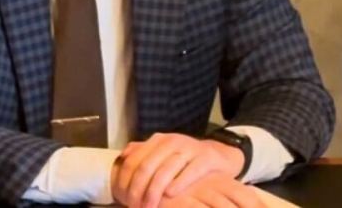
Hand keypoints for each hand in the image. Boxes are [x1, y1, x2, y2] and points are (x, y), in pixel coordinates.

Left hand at [111, 133, 244, 207]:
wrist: (218, 155)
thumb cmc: (186, 158)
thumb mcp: (164, 152)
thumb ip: (143, 153)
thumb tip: (122, 157)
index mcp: (158, 140)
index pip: (134, 160)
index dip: (126, 180)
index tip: (122, 197)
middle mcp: (171, 142)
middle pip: (147, 166)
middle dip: (138, 189)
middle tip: (134, 206)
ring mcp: (189, 148)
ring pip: (165, 170)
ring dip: (154, 191)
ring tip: (149, 206)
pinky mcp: (206, 158)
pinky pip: (189, 171)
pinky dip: (178, 183)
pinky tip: (170, 195)